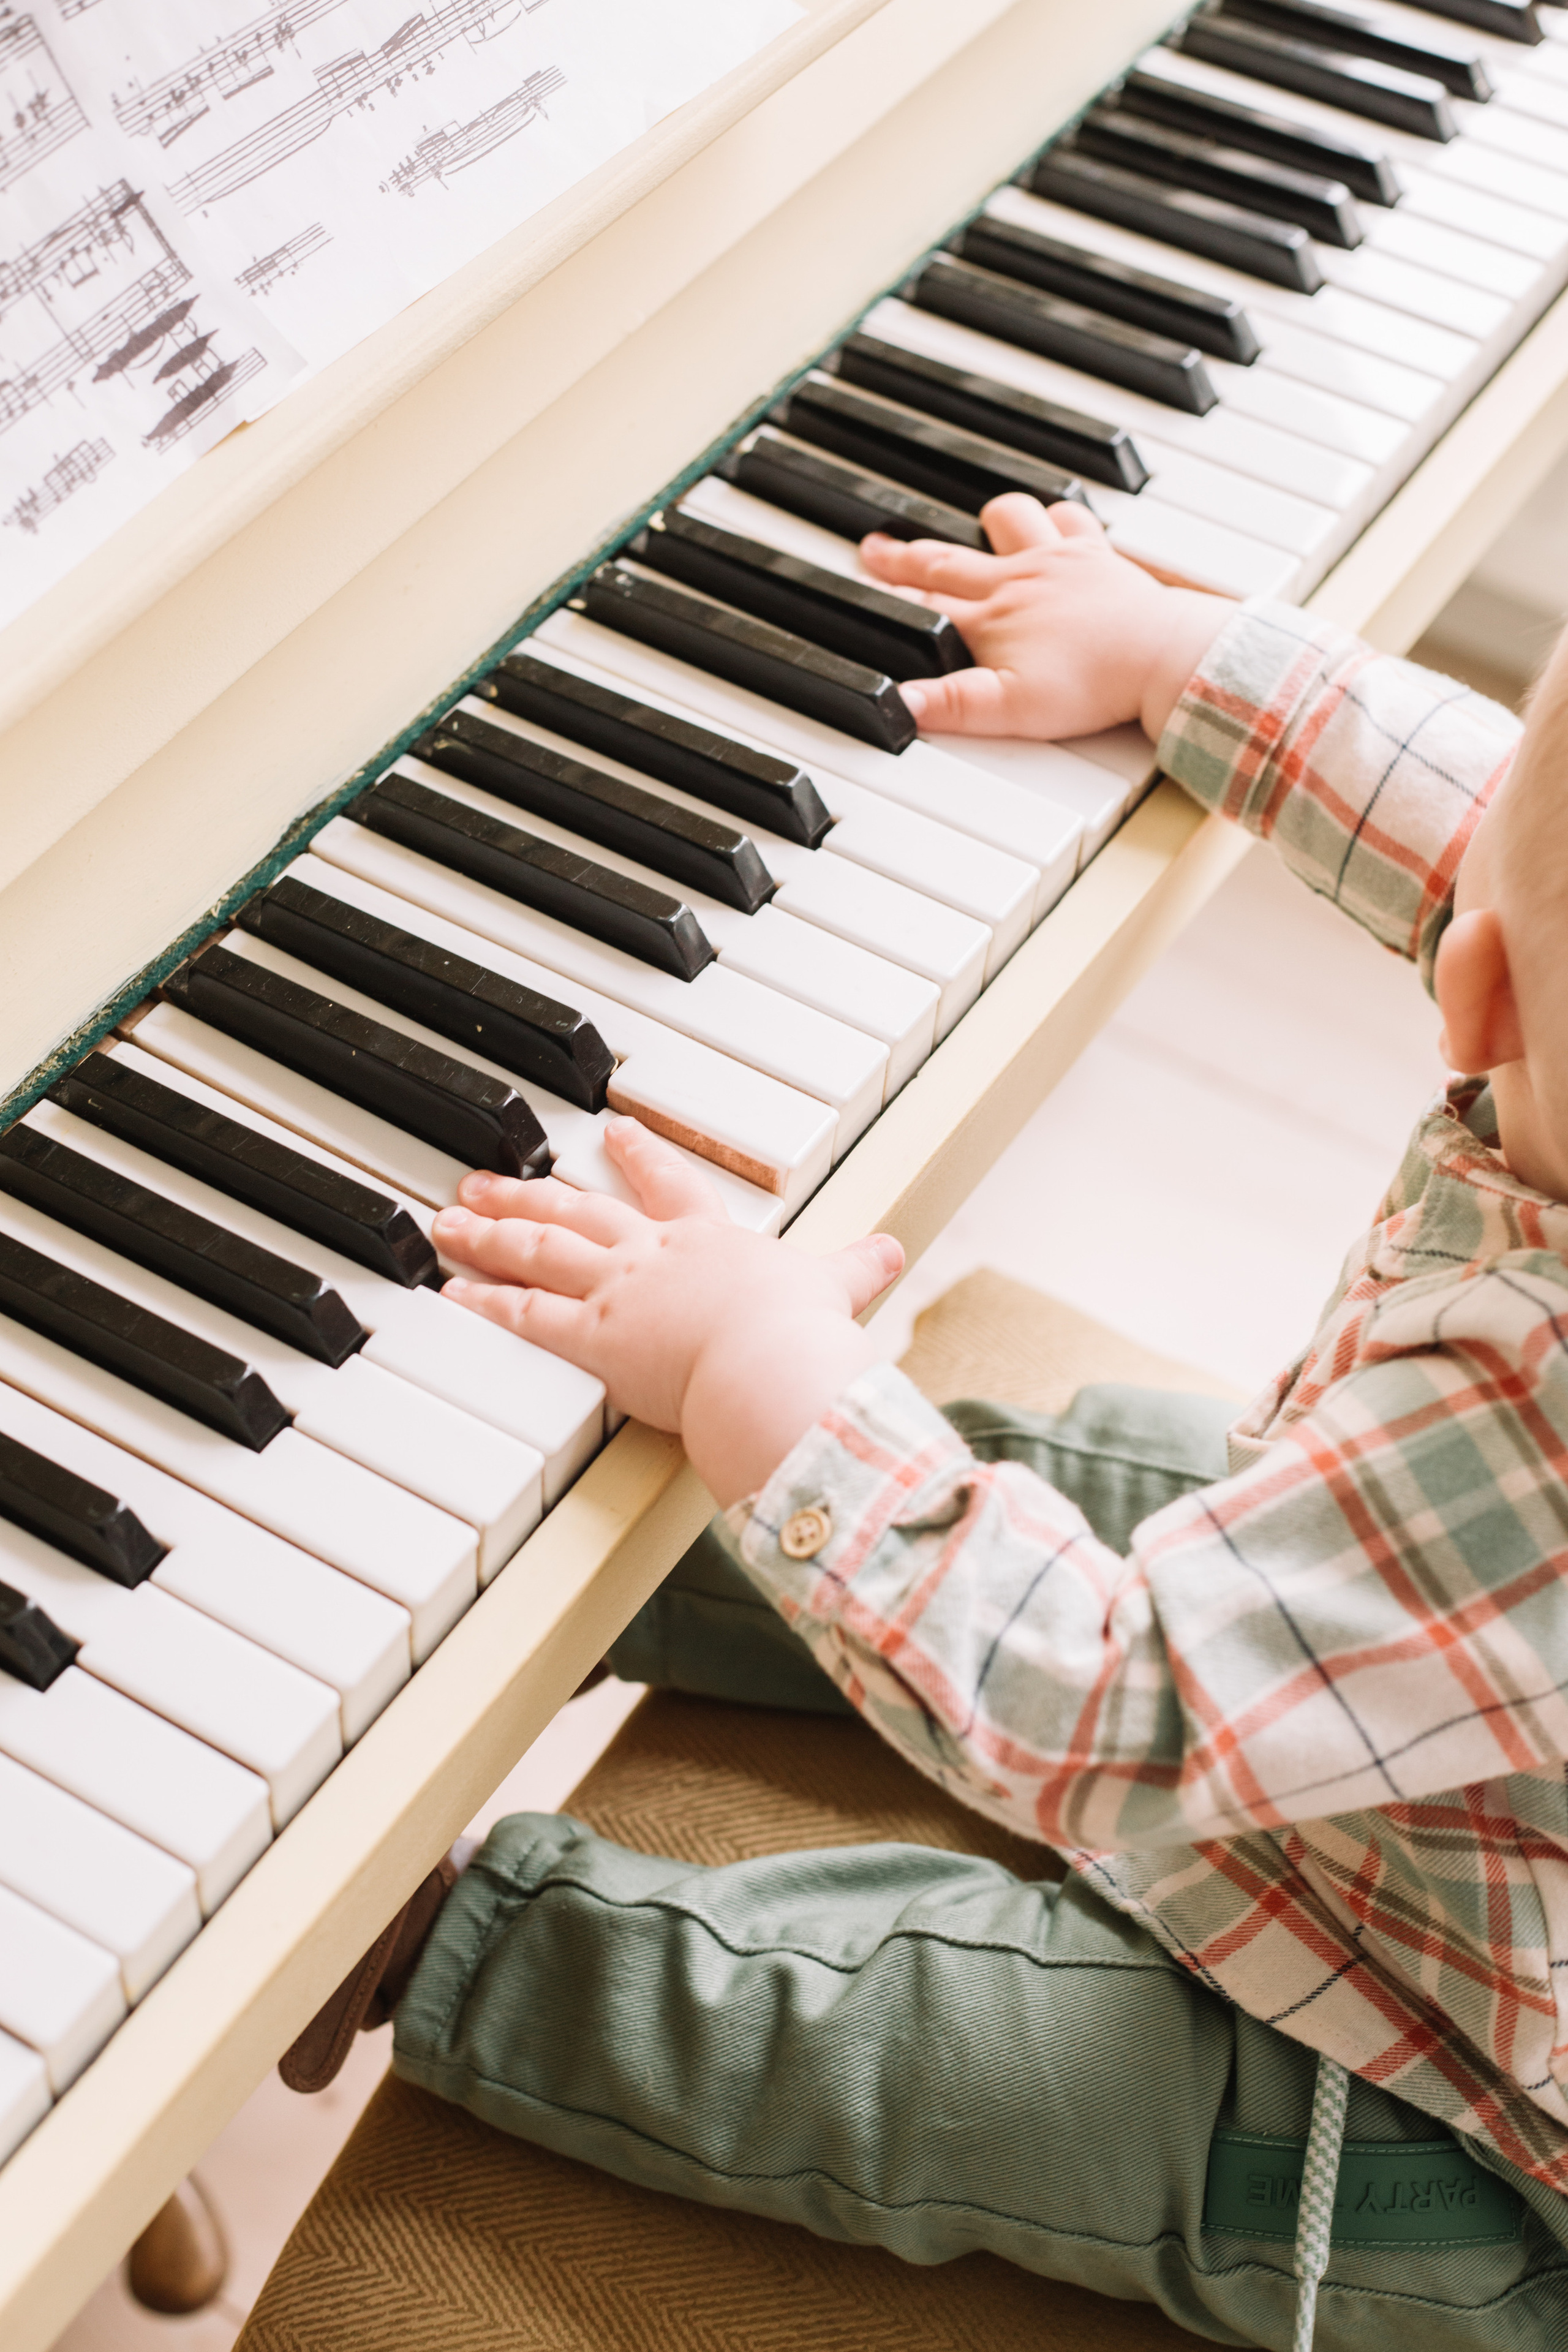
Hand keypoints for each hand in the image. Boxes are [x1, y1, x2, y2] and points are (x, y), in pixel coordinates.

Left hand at [432, 1119, 904, 1506]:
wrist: (773, 1363)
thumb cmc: (802, 1331)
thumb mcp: (834, 1288)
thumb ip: (855, 1268)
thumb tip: (895, 1251)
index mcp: (709, 1241)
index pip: (669, 1186)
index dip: (639, 1155)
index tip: (611, 1130)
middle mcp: (654, 1256)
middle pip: (579, 1212)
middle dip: (528, 1192)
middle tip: (483, 1176)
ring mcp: (618, 1292)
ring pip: (541, 1250)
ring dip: (491, 1232)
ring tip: (449, 1219)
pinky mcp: (594, 1336)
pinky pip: (528, 1315)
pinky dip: (487, 1302)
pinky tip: (452, 1292)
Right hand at [859, 494, 1233, 743]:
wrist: (1158, 657)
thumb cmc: (1089, 685)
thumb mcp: (1008, 709)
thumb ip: (950, 706)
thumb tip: (895, 707)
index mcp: (989, 618)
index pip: (924, 605)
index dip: (887, 595)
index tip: (861, 581)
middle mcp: (1018, 580)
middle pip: (949, 561)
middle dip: (909, 555)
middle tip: (879, 546)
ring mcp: (1059, 561)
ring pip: (1012, 519)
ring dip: (991, 521)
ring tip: (981, 524)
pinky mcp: (1098, 556)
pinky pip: (1071, 518)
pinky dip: (1058, 515)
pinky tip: (1057, 521)